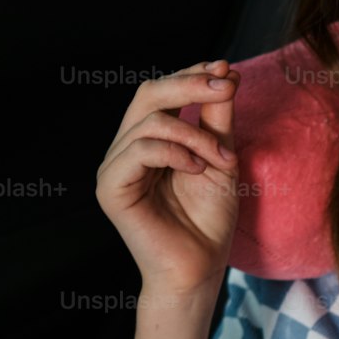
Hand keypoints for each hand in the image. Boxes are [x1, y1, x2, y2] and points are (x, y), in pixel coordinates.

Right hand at [95, 57, 240, 295]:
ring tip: (221, 159)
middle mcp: (126, 149)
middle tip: (227, 87)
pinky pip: (141, 149)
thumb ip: (217, 116)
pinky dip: (175, 152)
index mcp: (148, 140)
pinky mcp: (111, 188)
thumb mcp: (220, 157)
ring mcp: (115, 167)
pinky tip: (198, 168)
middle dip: (190, 84)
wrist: (200, 269)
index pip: (160, 92)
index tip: (227, 71)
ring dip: (195, 133)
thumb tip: (223, 70)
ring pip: (150, 121)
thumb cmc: (209, 221)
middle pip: (148, 93)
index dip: (191, 75)